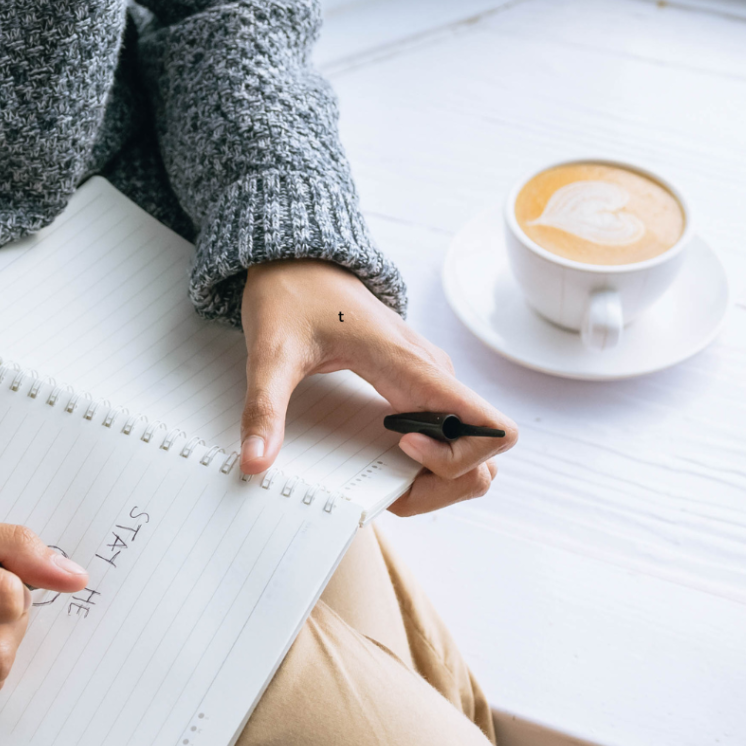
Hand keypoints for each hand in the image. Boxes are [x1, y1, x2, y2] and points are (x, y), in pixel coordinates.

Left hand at [239, 259, 516, 515]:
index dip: (456, 459)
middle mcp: (434, 376)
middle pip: (486, 457)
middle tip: (390, 485)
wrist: (298, 260)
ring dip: (439, 480)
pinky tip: (381, 459)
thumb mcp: (272, 353)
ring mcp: (429, 381)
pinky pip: (447, 436)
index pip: (490, 428)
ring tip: (385, 477)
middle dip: (445, 486)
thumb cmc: (293, 295)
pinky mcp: (417, 385)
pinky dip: (426, 463)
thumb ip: (265, 408)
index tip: (400, 447)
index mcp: (413, 367)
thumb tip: (255, 463)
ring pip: (471, 451)